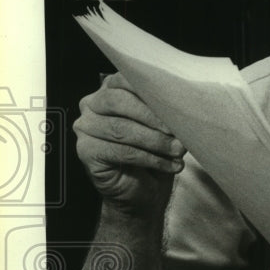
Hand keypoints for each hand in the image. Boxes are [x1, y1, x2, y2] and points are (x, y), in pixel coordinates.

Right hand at [73, 73, 185, 215]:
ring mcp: (85, 128)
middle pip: (118, 101)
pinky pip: (120, 152)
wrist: (144, 191)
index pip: (125, 78)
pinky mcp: (85, 152)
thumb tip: (183, 107)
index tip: (176, 104)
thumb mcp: (164, 127)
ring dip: (155, 141)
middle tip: (177, 131)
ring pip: (121, 129)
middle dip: (152, 116)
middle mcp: (93, 105)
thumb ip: (166, 112)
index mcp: (111, 90)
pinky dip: (149, 159)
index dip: (151, 91)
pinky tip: (168, 165)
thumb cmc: (154, 153)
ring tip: (178, 151)